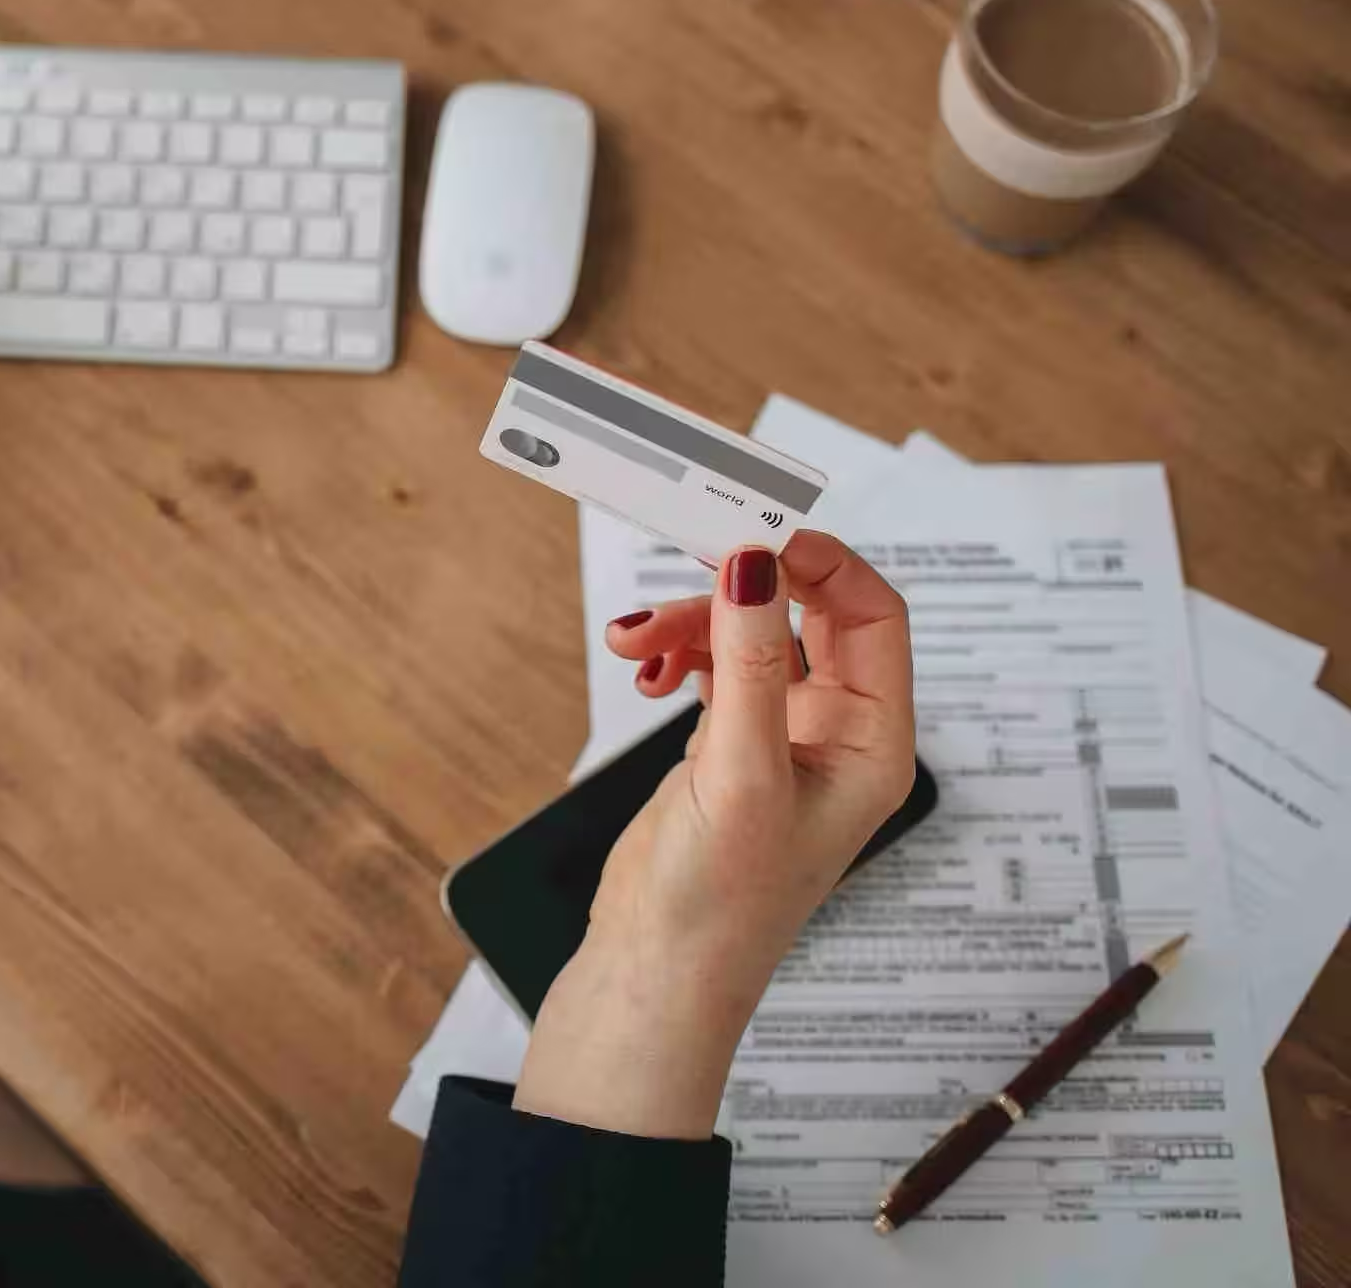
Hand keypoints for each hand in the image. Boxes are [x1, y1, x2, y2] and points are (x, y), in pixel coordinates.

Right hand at [515, 531, 913, 1139]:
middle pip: (802, 612)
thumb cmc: (718, 906)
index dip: (820, 563)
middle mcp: (836, 732)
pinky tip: (644, 672)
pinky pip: (711, 665)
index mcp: (874, 743)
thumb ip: (751, 664)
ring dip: (689, 623)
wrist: (654, 973)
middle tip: (683, 556)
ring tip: (633, 643)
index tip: (755, 533)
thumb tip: (755, 566)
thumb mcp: (740, 775)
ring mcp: (779, 736)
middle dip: (737, 589)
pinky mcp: (727, 744)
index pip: (872, 613)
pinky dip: (674, 654)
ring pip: (746, 633)